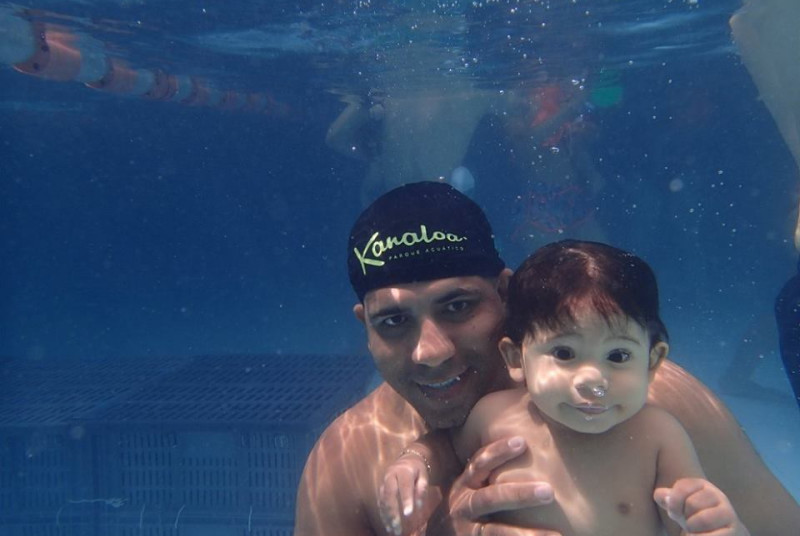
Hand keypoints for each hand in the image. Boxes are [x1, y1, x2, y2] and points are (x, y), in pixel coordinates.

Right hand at [379, 451, 429, 534]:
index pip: (404, 486)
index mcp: (403, 470)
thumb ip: (422, 488)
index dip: (406, 500)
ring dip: (386, 515)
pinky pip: (380, 502)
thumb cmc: (418, 469)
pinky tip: (387, 525)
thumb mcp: (424, 475)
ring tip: (392, 529)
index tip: (408, 514)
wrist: (408, 458)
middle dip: (392, 512)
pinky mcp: (381, 487)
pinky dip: (383, 514)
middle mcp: (391, 475)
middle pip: (389, 494)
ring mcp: (384, 481)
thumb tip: (419, 505)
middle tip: (397, 527)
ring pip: (383, 499)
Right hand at [427, 436, 560, 535]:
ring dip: (527, 534)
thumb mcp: (466, 488)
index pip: (480, 463)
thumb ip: (486, 473)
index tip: (522, 441)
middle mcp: (463, 505)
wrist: (433, 535)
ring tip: (556, 535)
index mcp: (464, 485)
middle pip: (492, 498)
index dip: (499, 451)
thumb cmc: (461, 508)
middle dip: (520, 495)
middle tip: (549, 491)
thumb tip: (523, 441)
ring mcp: (467, 530)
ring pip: (497, 532)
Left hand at [654, 478, 749, 535]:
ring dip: (693, 530)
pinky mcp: (735, 530)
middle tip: (689, 524)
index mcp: (702, 486)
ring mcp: (728, 513)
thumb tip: (660, 495)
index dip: (673, 503)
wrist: (723, 534)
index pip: (682, 487)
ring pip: (702, 519)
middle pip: (691, 503)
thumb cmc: (696, 520)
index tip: (675, 512)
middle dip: (685, 518)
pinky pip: (711, 535)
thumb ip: (669, 500)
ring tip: (695, 532)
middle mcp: (718, 496)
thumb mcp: (680, 508)